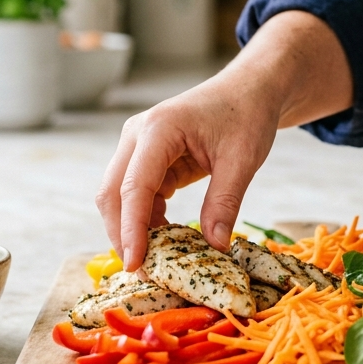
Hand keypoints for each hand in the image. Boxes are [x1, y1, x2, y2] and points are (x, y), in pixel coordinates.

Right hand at [95, 11, 353, 269]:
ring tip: (157, 263)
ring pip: (120, 198)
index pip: (133, 187)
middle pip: (113, 194)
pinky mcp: (147, 159)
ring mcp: (138, 147)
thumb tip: (214, 248)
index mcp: (157, 130)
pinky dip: (147, 221)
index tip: (136, 265)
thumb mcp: (242, 159)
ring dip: (133, 231)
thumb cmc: (246, 115)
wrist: (249, 90)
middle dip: (123, 236)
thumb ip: (224, 202)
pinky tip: (166, 240)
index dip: (131, 230)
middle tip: (145, 274)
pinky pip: (138, 196)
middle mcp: (137, 136)